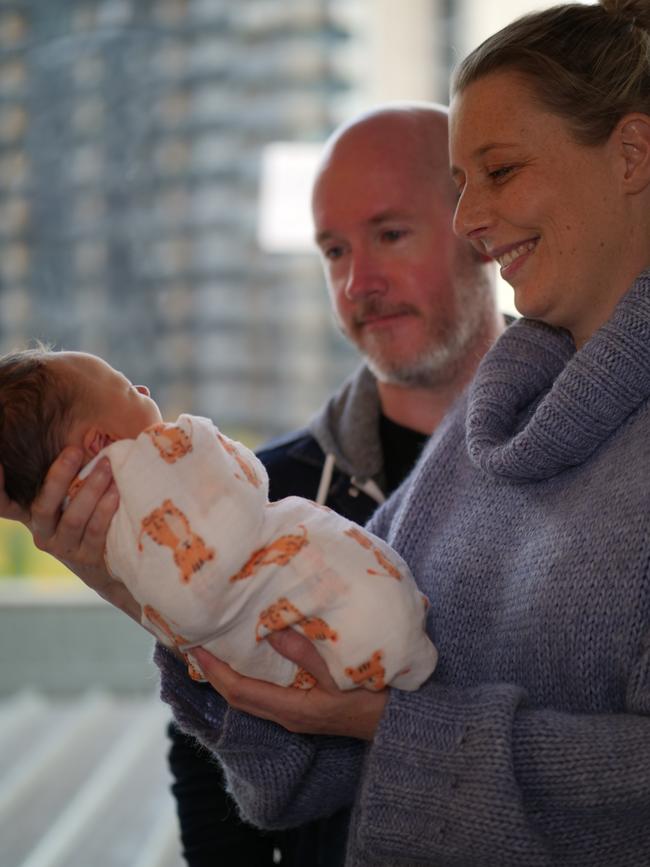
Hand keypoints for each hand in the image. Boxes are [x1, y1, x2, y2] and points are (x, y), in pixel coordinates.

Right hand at [0, 447, 140, 622]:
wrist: (106, 562)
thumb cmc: (85, 516)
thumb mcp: (68, 496)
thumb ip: (65, 476)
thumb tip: (77, 439)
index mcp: (31, 514)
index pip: (4, 505)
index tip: (0, 465)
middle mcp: (42, 532)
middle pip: (44, 505)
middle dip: (59, 475)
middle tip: (74, 450)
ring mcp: (64, 548)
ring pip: (73, 518)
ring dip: (91, 489)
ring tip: (107, 467)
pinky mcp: (87, 558)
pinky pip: (95, 531)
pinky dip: (106, 509)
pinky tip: (117, 492)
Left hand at [192, 629, 387, 740]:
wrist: (400, 724)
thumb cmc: (374, 698)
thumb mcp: (341, 673)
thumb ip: (306, 653)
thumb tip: (271, 630)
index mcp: (291, 709)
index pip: (239, 691)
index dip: (214, 670)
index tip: (195, 647)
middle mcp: (286, 715)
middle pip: (237, 696)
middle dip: (214, 671)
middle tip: (196, 642)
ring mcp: (294, 714)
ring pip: (249, 695)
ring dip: (230, 673)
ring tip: (216, 645)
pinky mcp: (303, 708)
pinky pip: (264, 692)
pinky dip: (250, 674)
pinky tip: (252, 654)